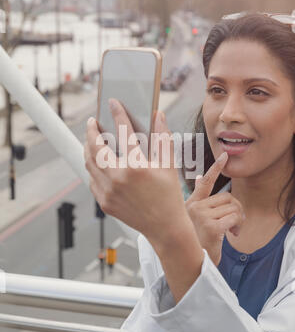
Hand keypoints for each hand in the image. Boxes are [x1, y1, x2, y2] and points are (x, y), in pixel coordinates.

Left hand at [84, 99, 188, 250]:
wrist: (164, 227)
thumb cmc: (169, 195)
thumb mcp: (169, 165)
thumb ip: (162, 138)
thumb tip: (158, 115)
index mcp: (136, 167)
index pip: (123, 133)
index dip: (118, 114)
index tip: (113, 104)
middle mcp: (118, 179)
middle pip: (95, 148)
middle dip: (91, 131)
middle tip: (92, 122)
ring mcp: (108, 192)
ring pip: (89, 164)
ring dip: (88, 149)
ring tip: (91, 140)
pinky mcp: (104, 202)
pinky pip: (92, 180)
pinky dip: (93, 169)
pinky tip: (97, 163)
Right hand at [185, 152, 245, 265]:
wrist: (190, 267)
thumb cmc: (193, 244)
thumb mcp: (194, 220)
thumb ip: (197, 198)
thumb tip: (198, 177)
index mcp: (189, 205)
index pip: (204, 182)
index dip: (216, 168)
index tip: (225, 156)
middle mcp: (193, 208)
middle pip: (227, 197)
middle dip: (236, 210)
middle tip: (234, 224)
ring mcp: (201, 216)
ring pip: (233, 207)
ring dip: (238, 220)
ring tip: (231, 232)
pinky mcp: (210, 227)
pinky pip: (234, 218)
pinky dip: (238, 226)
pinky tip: (232, 234)